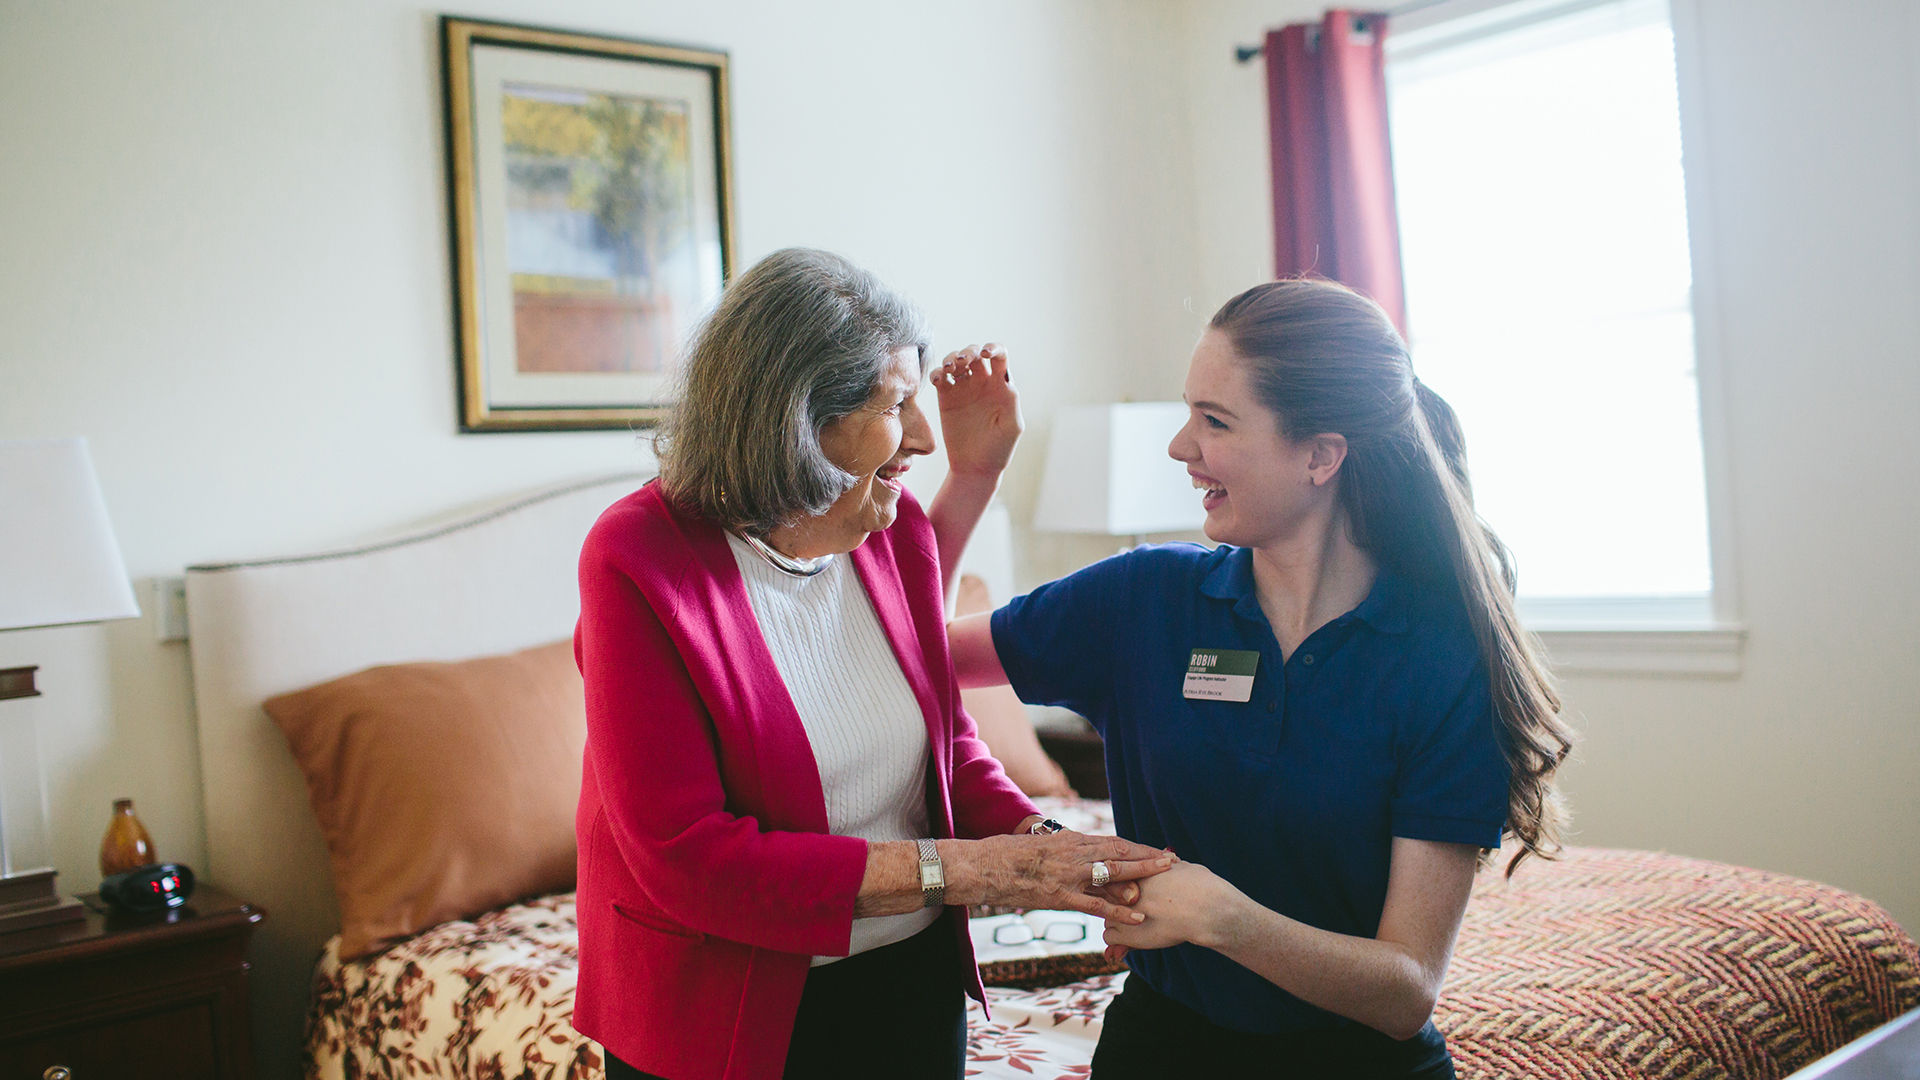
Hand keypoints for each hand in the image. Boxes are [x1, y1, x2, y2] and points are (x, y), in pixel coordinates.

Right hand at [934, 343, 1021, 482]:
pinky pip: (940, 378)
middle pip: (975, 353)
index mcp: (1001, 384)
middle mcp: (982, 382)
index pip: (999, 356)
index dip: (993, 348)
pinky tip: (937, 379)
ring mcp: (963, 388)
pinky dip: (937, 373)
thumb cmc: (999, 448)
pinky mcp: (946, 398)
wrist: (974, 467)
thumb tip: (1006, 379)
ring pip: (955, 361)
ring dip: (951, 358)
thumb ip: (1011, 401)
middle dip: (969, 351)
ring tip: (949, 368)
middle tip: (963, 361)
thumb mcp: (1012, 426)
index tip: (986, 354)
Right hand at [954, 831, 1172, 923]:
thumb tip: (1062, 850)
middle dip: (1146, 855)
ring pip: (1113, 872)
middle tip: (1171, 858)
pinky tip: (1138, 917)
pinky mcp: (1059, 896)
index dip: (1133, 847)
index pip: (1108, 842)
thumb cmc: (998, 855)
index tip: (1153, 849)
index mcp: (1065, 839)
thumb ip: (1053, 848)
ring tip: (1166, 876)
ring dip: (1141, 874)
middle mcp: (1071, 852)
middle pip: (1118, 852)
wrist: (978, 866)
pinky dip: (1119, 911)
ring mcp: (1067, 874)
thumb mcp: (1031, 844)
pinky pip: (1095, 905)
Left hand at [1102, 861, 1235, 952]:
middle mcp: (1129, 890)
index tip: (1131, 893)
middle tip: (1130, 909)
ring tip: (1132, 926)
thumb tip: (1169, 856)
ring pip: (1107, 916)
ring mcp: (1127, 912)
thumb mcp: (1184, 867)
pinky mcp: (1129, 935)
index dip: (1123, 885)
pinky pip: (1109, 937)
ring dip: (1117, 921)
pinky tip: (1130, 941)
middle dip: (1116, 901)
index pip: (1117, 875)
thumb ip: (1171, 863)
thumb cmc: (1204, 888)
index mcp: (1140, 872)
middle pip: (1108, 895)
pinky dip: (1118, 941)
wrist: (1211, 911)